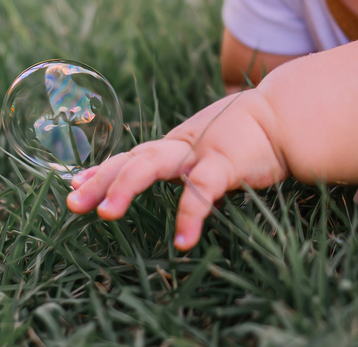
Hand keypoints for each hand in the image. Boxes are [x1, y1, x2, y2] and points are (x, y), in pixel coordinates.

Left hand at [65, 89, 288, 249]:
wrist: (284, 117)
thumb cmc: (246, 138)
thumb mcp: (209, 155)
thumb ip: (189, 171)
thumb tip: (171, 193)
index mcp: (175, 147)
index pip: (130, 157)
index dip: (102, 171)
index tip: (73, 187)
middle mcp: (180, 146)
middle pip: (132, 159)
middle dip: (101, 180)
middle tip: (74, 204)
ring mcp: (201, 151)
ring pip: (153, 163)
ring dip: (126, 185)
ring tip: (107, 213)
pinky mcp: (227, 162)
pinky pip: (202, 190)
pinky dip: (191, 214)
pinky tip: (183, 241)